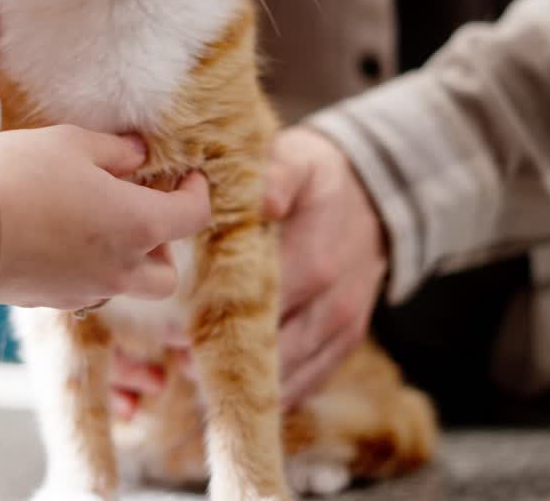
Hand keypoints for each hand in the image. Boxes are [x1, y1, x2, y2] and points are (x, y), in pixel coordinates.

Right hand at [0, 125, 212, 310]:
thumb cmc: (16, 177)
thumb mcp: (71, 142)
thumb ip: (115, 150)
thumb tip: (138, 157)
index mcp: (137, 226)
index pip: (192, 217)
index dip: (198, 193)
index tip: (190, 177)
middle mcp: (118, 270)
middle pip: (165, 274)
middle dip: (161, 245)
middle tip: (136, 209)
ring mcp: (82, 292)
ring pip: (122, 285)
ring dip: (121, 259)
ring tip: (92, 222)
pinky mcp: (48, 301)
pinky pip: (81, 289)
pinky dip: (82, 267)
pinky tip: (54, 235)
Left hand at [107, 126, 387, 415]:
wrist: (378, 195)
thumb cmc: (321, 179)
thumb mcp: (300, 161)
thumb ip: (279, 175)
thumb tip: (262, 198)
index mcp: (313, 263)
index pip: (254, 308)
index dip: (209, 323)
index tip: (170, 331)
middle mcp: (330, 305)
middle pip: (268, 351)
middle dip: (220, 359)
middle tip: (174, 359)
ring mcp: (341, 329)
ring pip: (287, 376)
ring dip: (243, 380)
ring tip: (196, 376)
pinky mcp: (345, 342)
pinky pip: (308, 382)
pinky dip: (273, 389)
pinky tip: (237, 386)